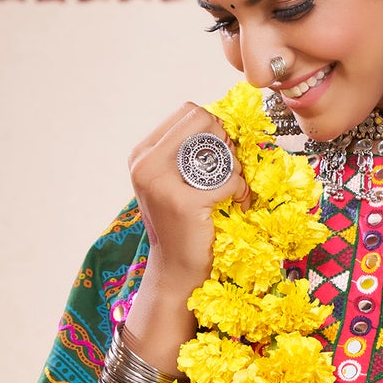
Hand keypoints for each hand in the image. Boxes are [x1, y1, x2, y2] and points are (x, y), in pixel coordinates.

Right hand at [123, 104, 248, 368]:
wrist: (176, 270)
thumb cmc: (182, 223)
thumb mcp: (175, 180)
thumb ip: (188, 150)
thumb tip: (223, 121)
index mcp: (142, 153)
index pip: (189, 111)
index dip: (213, 127)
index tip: (219, 153)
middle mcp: (145, 163)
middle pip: (204, 121)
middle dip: (226, 143)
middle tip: (228, 169)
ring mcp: (161, 182)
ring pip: (220, 150)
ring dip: (234, 169)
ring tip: (228, 190)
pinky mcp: (183, 202)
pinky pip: (230, 181)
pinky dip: (240, 192)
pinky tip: (235, 204)